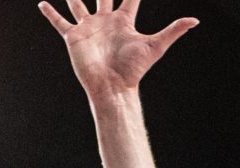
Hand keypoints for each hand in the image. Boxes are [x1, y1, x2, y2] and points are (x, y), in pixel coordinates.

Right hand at [38, 0, 195, 99]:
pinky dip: (51, 13)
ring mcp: (88, 28)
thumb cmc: (133, 69)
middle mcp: (105, 21)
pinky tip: (43, 4)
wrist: (112, 87)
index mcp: (123, 21)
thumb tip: (196, 20)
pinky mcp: (74, 37)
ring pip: (78, 4)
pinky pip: (60, 22)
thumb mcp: (155, 45)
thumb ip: (174, 30)